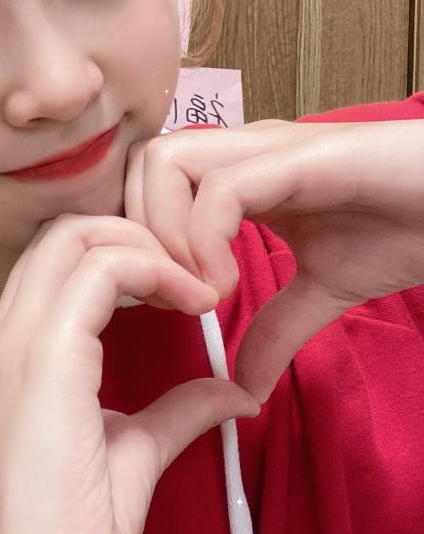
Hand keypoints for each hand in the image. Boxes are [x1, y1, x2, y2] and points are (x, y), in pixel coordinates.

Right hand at [0, 214, 259, 533]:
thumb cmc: (80, 527)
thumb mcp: (135, 449)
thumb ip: (175, 409)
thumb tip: (232, 390)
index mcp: (15, 349)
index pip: (56, 256)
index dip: (120, 249)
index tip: (178, 284)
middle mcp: (5, 331)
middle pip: (62, 230)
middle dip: (132, 230)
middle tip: (188, 271)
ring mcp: (18, 338)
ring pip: (76, 235)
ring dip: (145, 244)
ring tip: (194, 285)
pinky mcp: (46, 354)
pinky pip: (100, 271)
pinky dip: (153, 269)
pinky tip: (193, 302)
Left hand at [123, 118, 423, 402]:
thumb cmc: (405, 229)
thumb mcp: (324, 290)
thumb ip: (276, 329)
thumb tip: (243, 386)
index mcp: (238, 175)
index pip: (145, 183)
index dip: (136, 238)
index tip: (160, 301)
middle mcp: (242, 151)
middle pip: (140, 165)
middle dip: (136, 234)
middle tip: (169, 295)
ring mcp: (267, 147)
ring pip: (164, 163)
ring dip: (166, 237)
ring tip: (201, 293)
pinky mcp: (301, 156)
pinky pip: (220, 192)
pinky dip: (204, 243)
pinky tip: (225, 287)